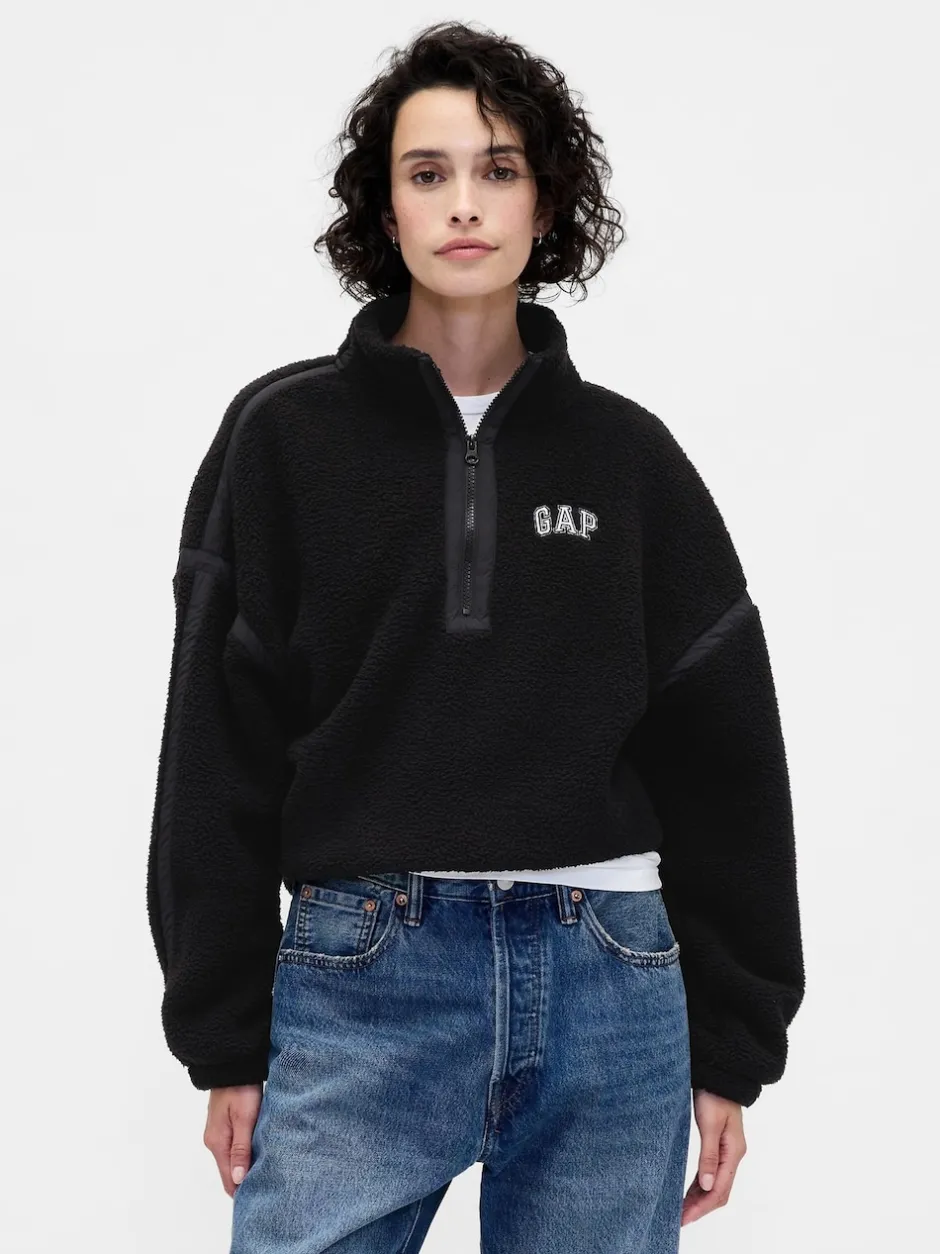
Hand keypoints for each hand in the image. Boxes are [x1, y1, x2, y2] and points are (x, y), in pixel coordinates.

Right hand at [203, 1084, 263, 1197]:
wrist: (233, 1063)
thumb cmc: (240, 1087)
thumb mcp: (244, 1118)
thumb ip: (241, 1149)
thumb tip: (237, 1181)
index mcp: (217, 1143)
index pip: (227, 1180)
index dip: (242, 1191)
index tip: (260, 1196)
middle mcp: (214, 1141)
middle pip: (230, 1172)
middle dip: (246, 1181)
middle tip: (269, 1186)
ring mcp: (219, 1133)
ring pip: (233, 1159)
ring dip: (247, 1166)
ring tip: (268, 1171)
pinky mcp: (226, 1125)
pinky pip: (235, 1147)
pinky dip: (246, 1153)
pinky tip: (261, 1152)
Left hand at [680, 1088, 746, 1225]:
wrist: (719, 1073)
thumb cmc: (714, 1094)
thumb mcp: (710, 1124)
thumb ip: (709, 1156)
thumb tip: (706, 1186)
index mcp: (734, 1152)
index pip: (720, 1190)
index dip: (702, 1207)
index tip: (685, 1217)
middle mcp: (733, 1155)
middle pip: (719, 1191)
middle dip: (701, 1207)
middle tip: (680, 1219)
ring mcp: (727, 1150)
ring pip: (715, 1184)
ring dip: (700, 1198)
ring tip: (682, 1210)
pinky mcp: (719, 1144)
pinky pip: (712, 1172)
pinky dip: (700, 1185)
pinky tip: (690, 1192)